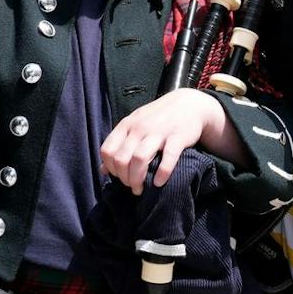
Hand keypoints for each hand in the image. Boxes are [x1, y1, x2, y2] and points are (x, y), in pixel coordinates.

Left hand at [99, 88, 223, 190]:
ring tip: (141, 189)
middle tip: (132, 186)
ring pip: (139, 159)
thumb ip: (119, 145)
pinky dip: (162, 173)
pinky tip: (159, 182)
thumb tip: (102, 170)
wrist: (189, 104)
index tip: (120, 177)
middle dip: (124, 178)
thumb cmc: (159, 118)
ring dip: (137, 179)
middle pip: (121, 159)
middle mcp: (140, 128)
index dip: (111, 168)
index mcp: (127, 125)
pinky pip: (168, 157)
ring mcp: (159, 132)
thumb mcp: (135, 125)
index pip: (107, 151)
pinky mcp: (178, 137)